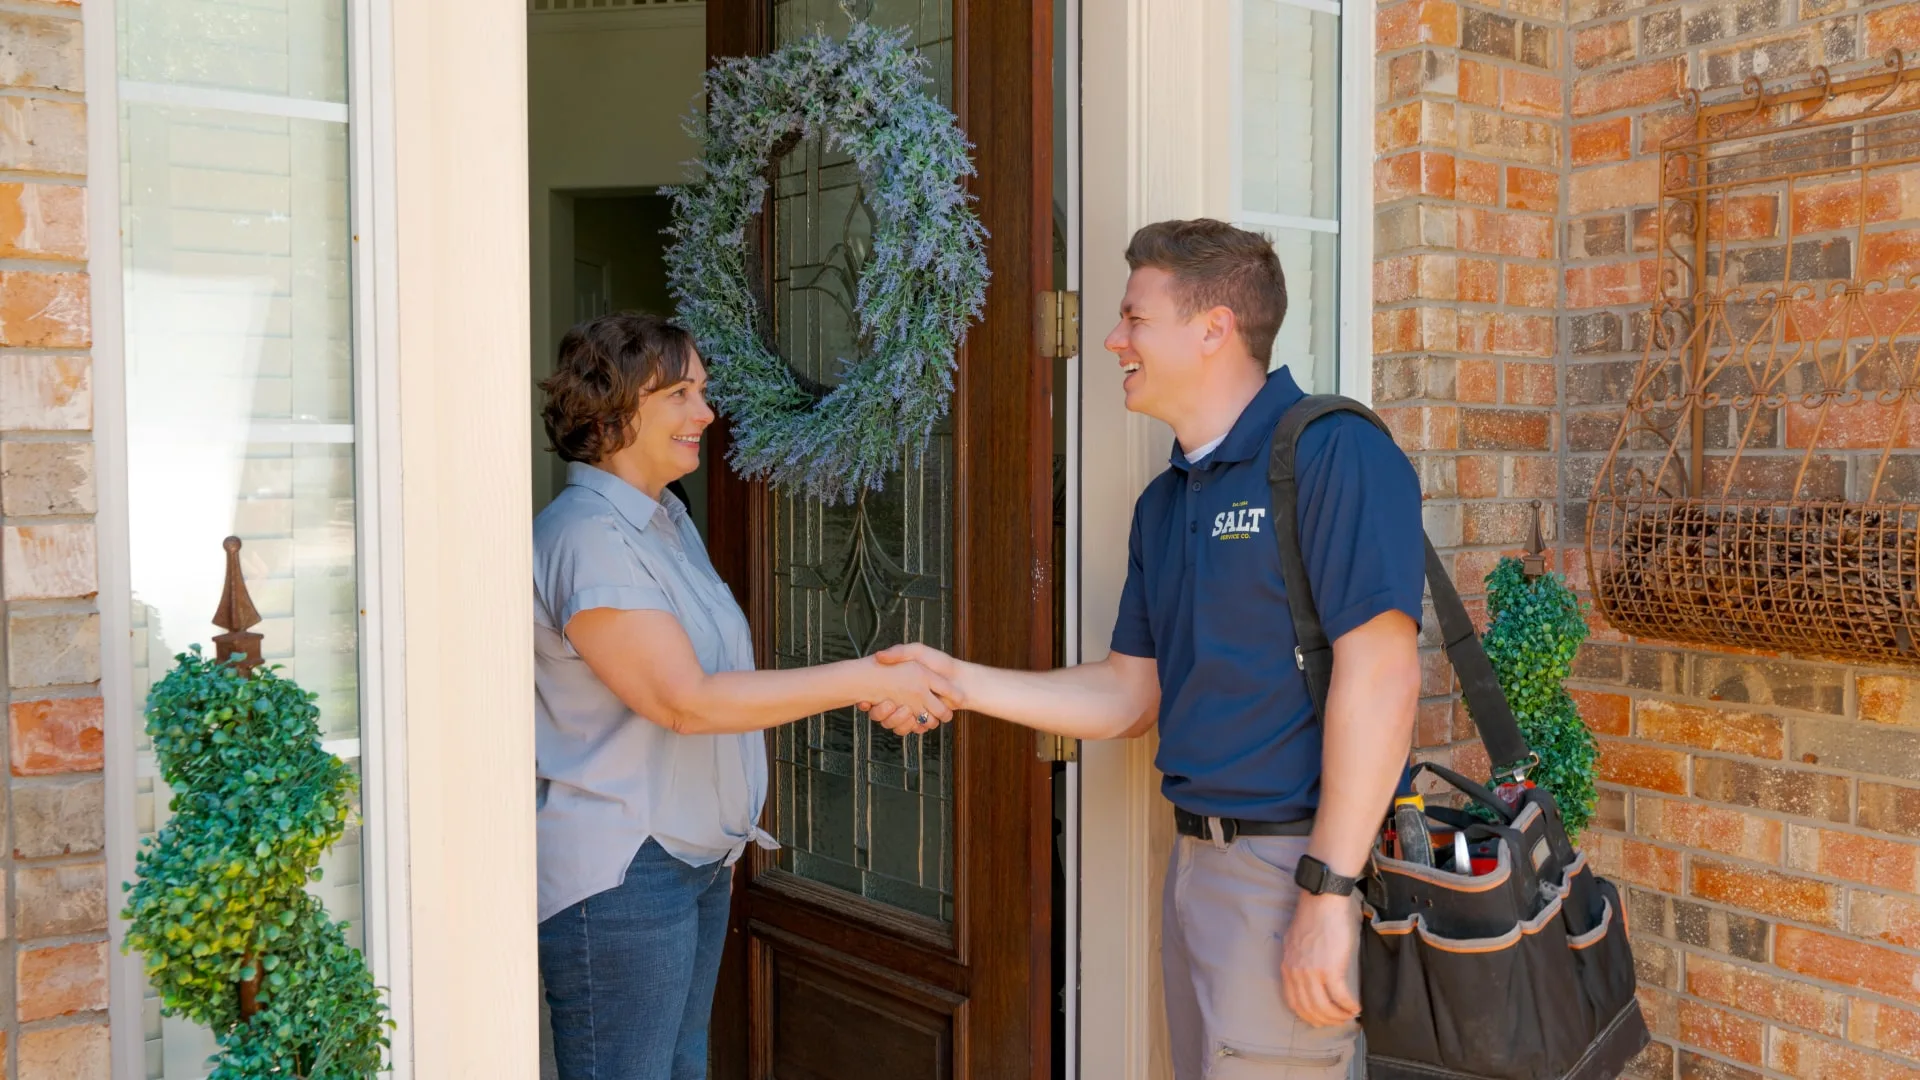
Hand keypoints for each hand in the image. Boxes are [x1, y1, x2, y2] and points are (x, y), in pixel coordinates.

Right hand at [856, 658, 956, 735]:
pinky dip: (911, 726)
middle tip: (889, 703)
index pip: (873, 698)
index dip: (867, 702)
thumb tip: (879, 656)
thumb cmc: (939, 662)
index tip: (866, 701)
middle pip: (883, 713)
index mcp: (897, 685)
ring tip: (904, 708)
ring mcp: (911, 711)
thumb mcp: (916, 651)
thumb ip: (898, 652)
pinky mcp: (921, 720)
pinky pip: (910, 729)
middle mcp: (902, 699)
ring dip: (898, 719)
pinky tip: (915, 718)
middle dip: (883, 711)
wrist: (961, 679)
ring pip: (895, 723)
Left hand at [1280, 891, 1361, 1026]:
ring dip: (1338, 1016)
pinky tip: (1355, 1008)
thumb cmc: (1312, 917)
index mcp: (1287, 967)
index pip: (1293, 1002)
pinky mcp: (1330, 969)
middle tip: (1337, 1022)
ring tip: (1348, 1016)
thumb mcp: (1294, 941)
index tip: (1319, 1019)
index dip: (1307, 1015)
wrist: (1322, 901)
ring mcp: (1312, 973)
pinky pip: (1340, 997)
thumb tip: (1303, 972)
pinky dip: (1348, 1006)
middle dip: (1324, 1020)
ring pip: (1324, 1007)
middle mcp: (1296, 973)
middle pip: (1309, 1008)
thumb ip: (1296, 959)